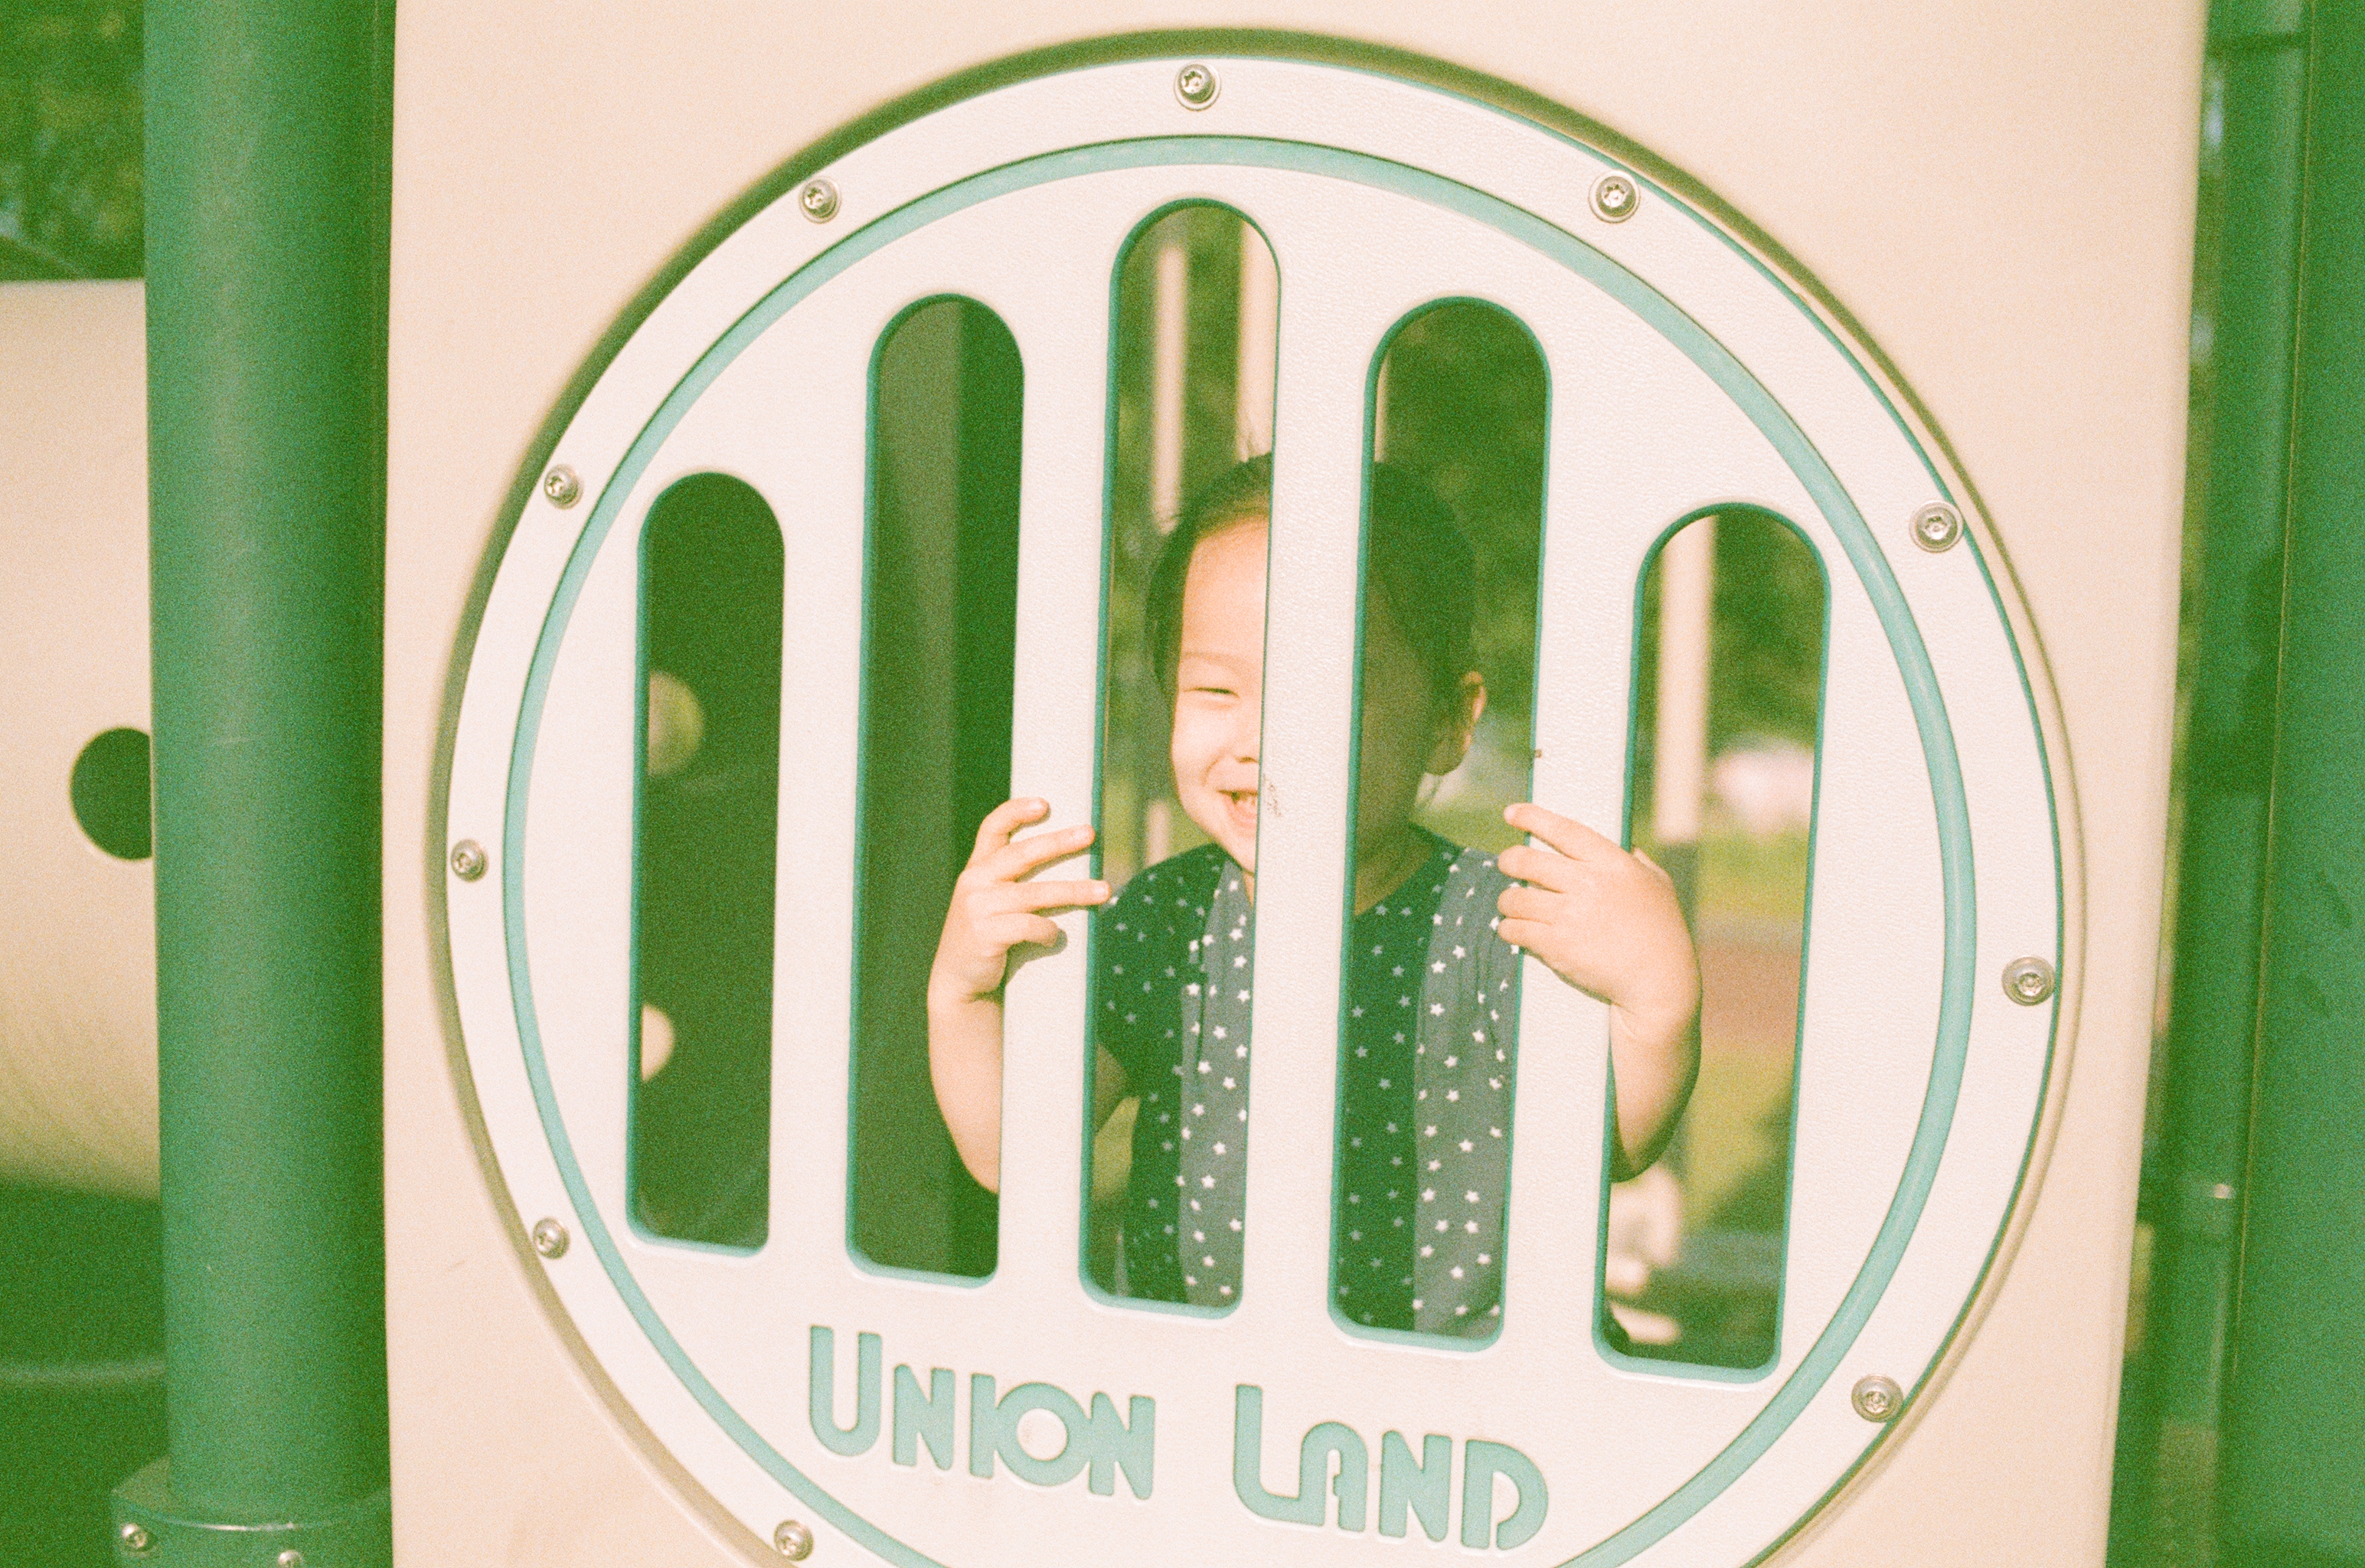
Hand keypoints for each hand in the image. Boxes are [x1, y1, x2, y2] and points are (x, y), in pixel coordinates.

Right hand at [928, 798, 1109, 1009]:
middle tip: (1090, 834)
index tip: (1044, 803)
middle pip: (1023, 854)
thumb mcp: (990, 901)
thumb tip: (1069, 858)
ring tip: (1104, 890)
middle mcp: (974, 881)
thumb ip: (1011, 880)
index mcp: (977, 868)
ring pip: (1036, 893)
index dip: (1016, 811)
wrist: (959, 981)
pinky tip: (1053, 937)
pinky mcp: (985, 934)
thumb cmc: (988, 937)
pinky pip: (1029, 926)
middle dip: (1059, 842)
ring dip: (1074, 891)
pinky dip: (1048, 931)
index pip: (992, 828)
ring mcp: (978, 907)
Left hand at [1497, 803, 1700, 1171]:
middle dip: (1509, 860)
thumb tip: (1624, 846)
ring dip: (1507, 899)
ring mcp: (1569, 916)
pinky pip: (1515, 930)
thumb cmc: (1663, 932)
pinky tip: (1512, 929)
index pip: (1564, 830)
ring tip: (1510, 903)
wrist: (1659, 983)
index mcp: (1613, 863)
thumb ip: (1638, 862)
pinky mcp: (1556, 946)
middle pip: (1527, 861)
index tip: (1512, 812)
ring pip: (1514, 897)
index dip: (1532, 817)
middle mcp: (1588, 884)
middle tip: (1506, 863)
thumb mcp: (1658, 885)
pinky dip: (1508, 928)